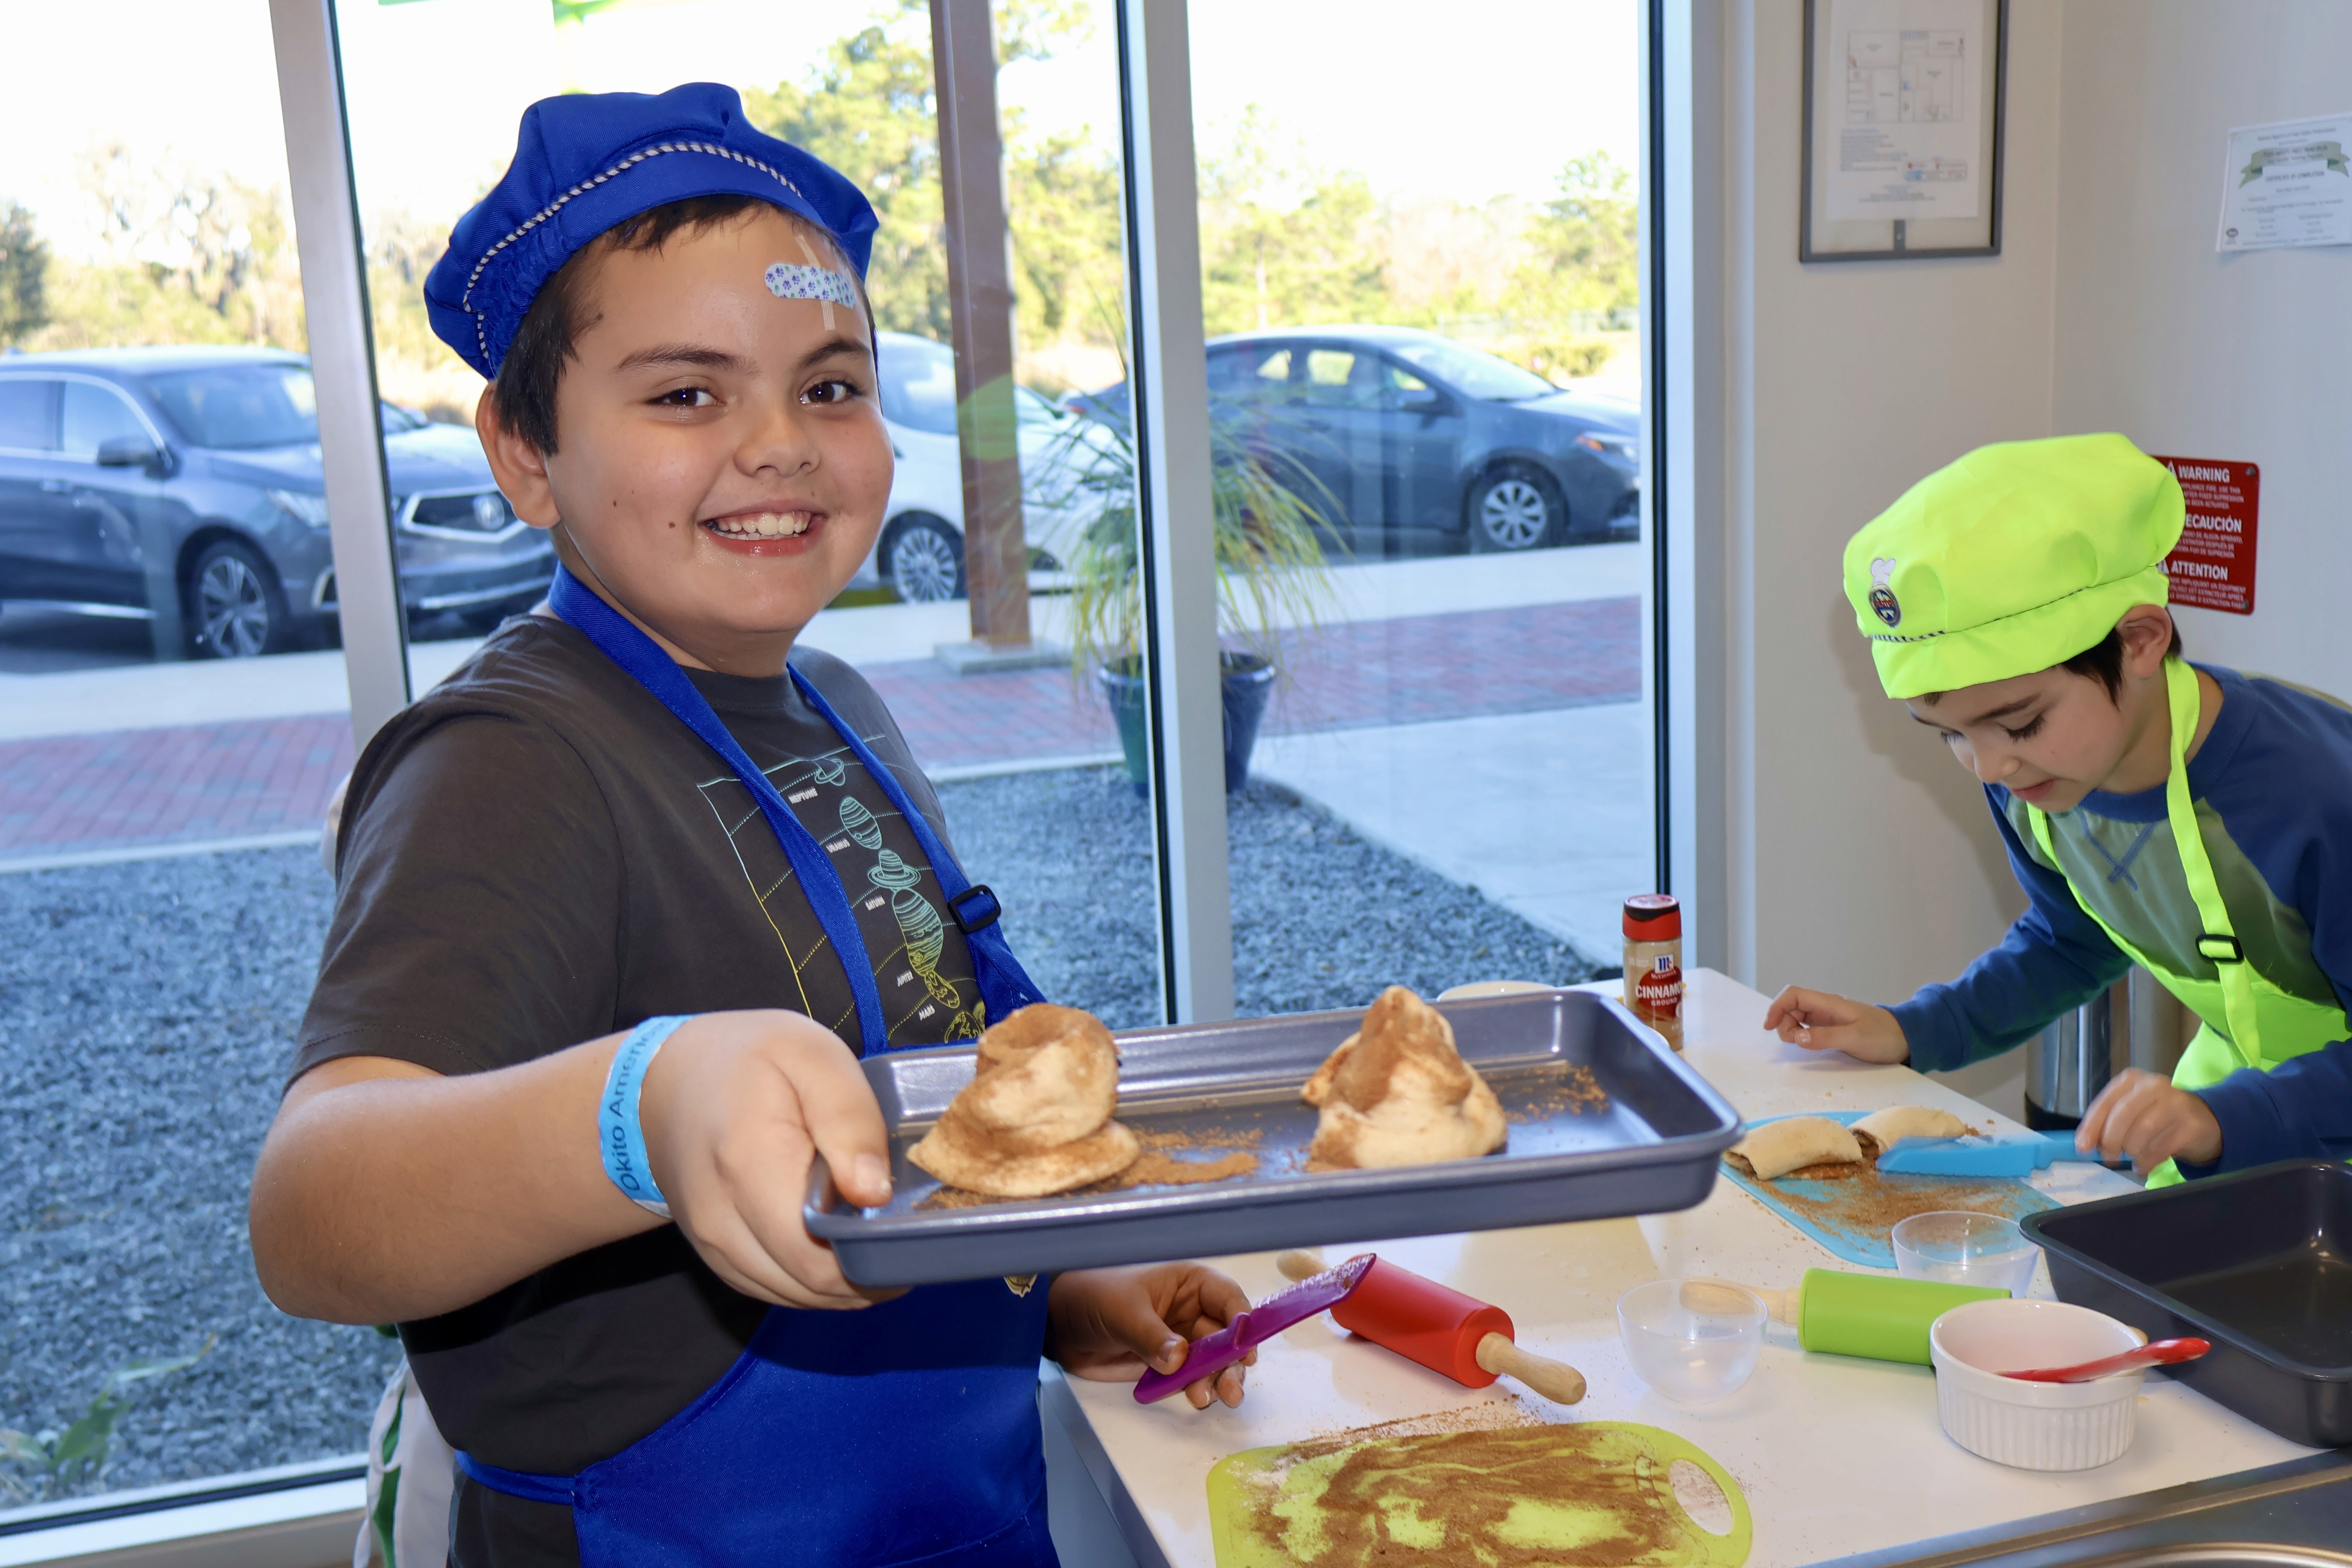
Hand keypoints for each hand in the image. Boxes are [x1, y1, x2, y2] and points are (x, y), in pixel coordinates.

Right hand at [639, 1010, 902, 1311]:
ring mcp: (711, 1245)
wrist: (666, 1082)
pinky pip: (774, 1289)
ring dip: (842, 1281)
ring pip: (795, 1296)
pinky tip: (835, 1245)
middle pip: (812, 1286)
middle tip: (901, 1233)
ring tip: (871, 1235)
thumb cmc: (749, 1060)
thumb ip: (849, 1120)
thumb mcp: (812, 1058)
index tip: (908, 1230)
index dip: (875, 1258)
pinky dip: (812, 1279)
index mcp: (748, 1166)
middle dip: (867, 1272)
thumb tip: (873, 1194)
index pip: (819, 1257)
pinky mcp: (714, 1256)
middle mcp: (720, 1220)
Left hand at [1047, 1264, 1254, 1409]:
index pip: (1227, 1298)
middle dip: (1231, 1362)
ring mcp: (1181, 1340)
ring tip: (1208, 1397)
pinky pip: (1191, 1378)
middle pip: (1226, 1337)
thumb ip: (1152, 1336)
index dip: (1241, 1322)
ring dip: (1217, 1379)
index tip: (1243, 1349)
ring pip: (1213, 1362)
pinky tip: (1196, 1398)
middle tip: (1230, 1388)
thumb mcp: (1123, 1312)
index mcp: (1189, 1284)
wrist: (1060, 1326)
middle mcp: (1191, 1311)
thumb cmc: (1093, 1298)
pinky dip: (1196, 1388)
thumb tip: (1180, 1358)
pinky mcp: (1167, 1365)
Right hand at [1763, 986, 1909, 1062]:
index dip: (1776, 1007)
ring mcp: (1828, 1018)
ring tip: (1807, 1045)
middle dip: (1785, 1023)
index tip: (1769, 1027)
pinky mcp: (1832, 1028)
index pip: (1793, 995)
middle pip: (1791, 1007)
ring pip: (1797, 1017)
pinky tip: (1810, 1044)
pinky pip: (1808, 1027)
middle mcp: (1825, 1007)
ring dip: (1792, 1031)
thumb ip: (1825, 1037)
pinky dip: (1802, 1035)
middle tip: (1797, 1043)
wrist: (1906, 1038)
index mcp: (1829, 1003)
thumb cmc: (1883, 1036)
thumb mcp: (1855, 1038)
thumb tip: (1797, 1038)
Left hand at [2076, 1069, 2221, 1169]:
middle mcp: (2153, 1086)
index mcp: (2132, 1080)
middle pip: (2123, 1114)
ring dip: (2131, 1150)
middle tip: (2108, 1155)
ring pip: (2143, 1130)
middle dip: (2111, 1139)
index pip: (2106, 1102)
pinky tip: (2142, 1165)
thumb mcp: (2131, 1112)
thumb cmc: (2157, 1116)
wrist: (2203, 1120)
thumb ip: (2107, 1123)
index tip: (2083, 1146)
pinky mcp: (2191, 1125)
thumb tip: (2085, 1144)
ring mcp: (2176, 1103)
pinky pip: (2162, 1148)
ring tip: (2130, 1157)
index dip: (2092, 1126)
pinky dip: (2147, 1161)